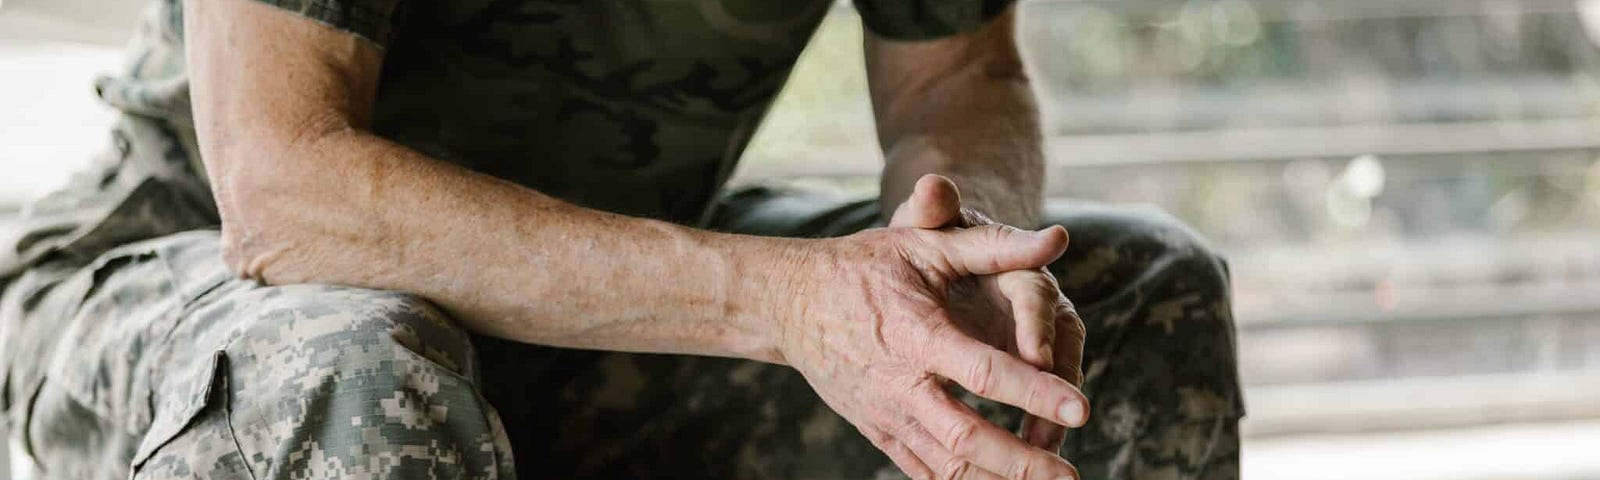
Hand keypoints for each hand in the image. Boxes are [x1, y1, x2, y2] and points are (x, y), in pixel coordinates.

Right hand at [776, 214, 1087, 478]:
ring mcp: (887, 413)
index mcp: (918, 334)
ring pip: (945, 464)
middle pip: (965, 436)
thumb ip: (993, 247)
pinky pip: (922, 471)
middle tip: (1071, 477)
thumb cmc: (864, 266)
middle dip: (1021, 462)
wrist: (791, 303)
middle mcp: (901, 383)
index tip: (1082, 410)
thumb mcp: (924, 246)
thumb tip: (1058, 238)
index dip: (1034, 391)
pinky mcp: (879, 431)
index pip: (983, 371)